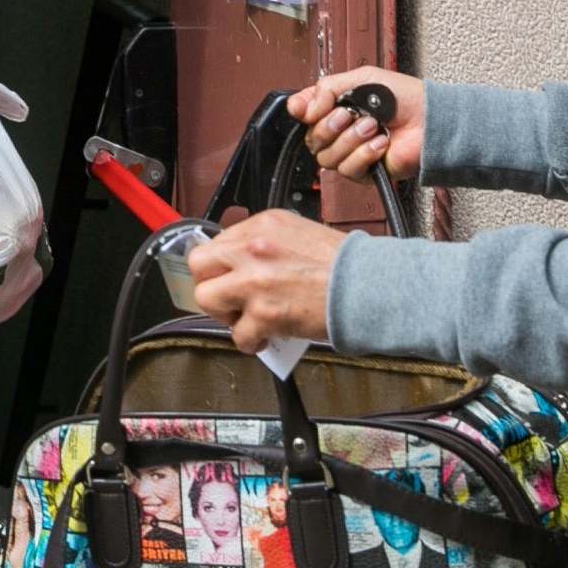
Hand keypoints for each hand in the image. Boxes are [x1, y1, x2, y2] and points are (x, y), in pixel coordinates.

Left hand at [185, 210, 345, 352]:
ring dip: (225, 313)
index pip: (217, 241)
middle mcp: (253, 248)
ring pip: (206, 298)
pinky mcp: (263, 313)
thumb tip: (246, 261)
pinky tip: (265, 337)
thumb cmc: (344, 264)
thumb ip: (268, 243)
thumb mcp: (300, 234)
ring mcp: (254, 281)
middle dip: (211, 283)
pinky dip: (250, 341)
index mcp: (263, 225)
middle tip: (228, 296)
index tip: (229, 276)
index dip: (222, 264)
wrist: (367, 286)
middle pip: (200, 264)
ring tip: (246, 318)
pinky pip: (237, 335)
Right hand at [288, 67, 427, 180]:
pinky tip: (381, 143)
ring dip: (351, 140)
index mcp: (336, 108)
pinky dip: (365, 154)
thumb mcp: (362, 78)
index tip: (307, 110)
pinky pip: (349, 169)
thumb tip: (300, 108)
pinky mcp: (365, 172)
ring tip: (373, 126)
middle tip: (351, 114)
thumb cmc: (405, 98)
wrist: (431, 120)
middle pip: (312, 139)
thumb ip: (326, 89)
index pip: (304, 114)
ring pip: (327, 157)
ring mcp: (351, 153)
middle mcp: (340, 132)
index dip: (301, 112)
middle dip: (330, 126)